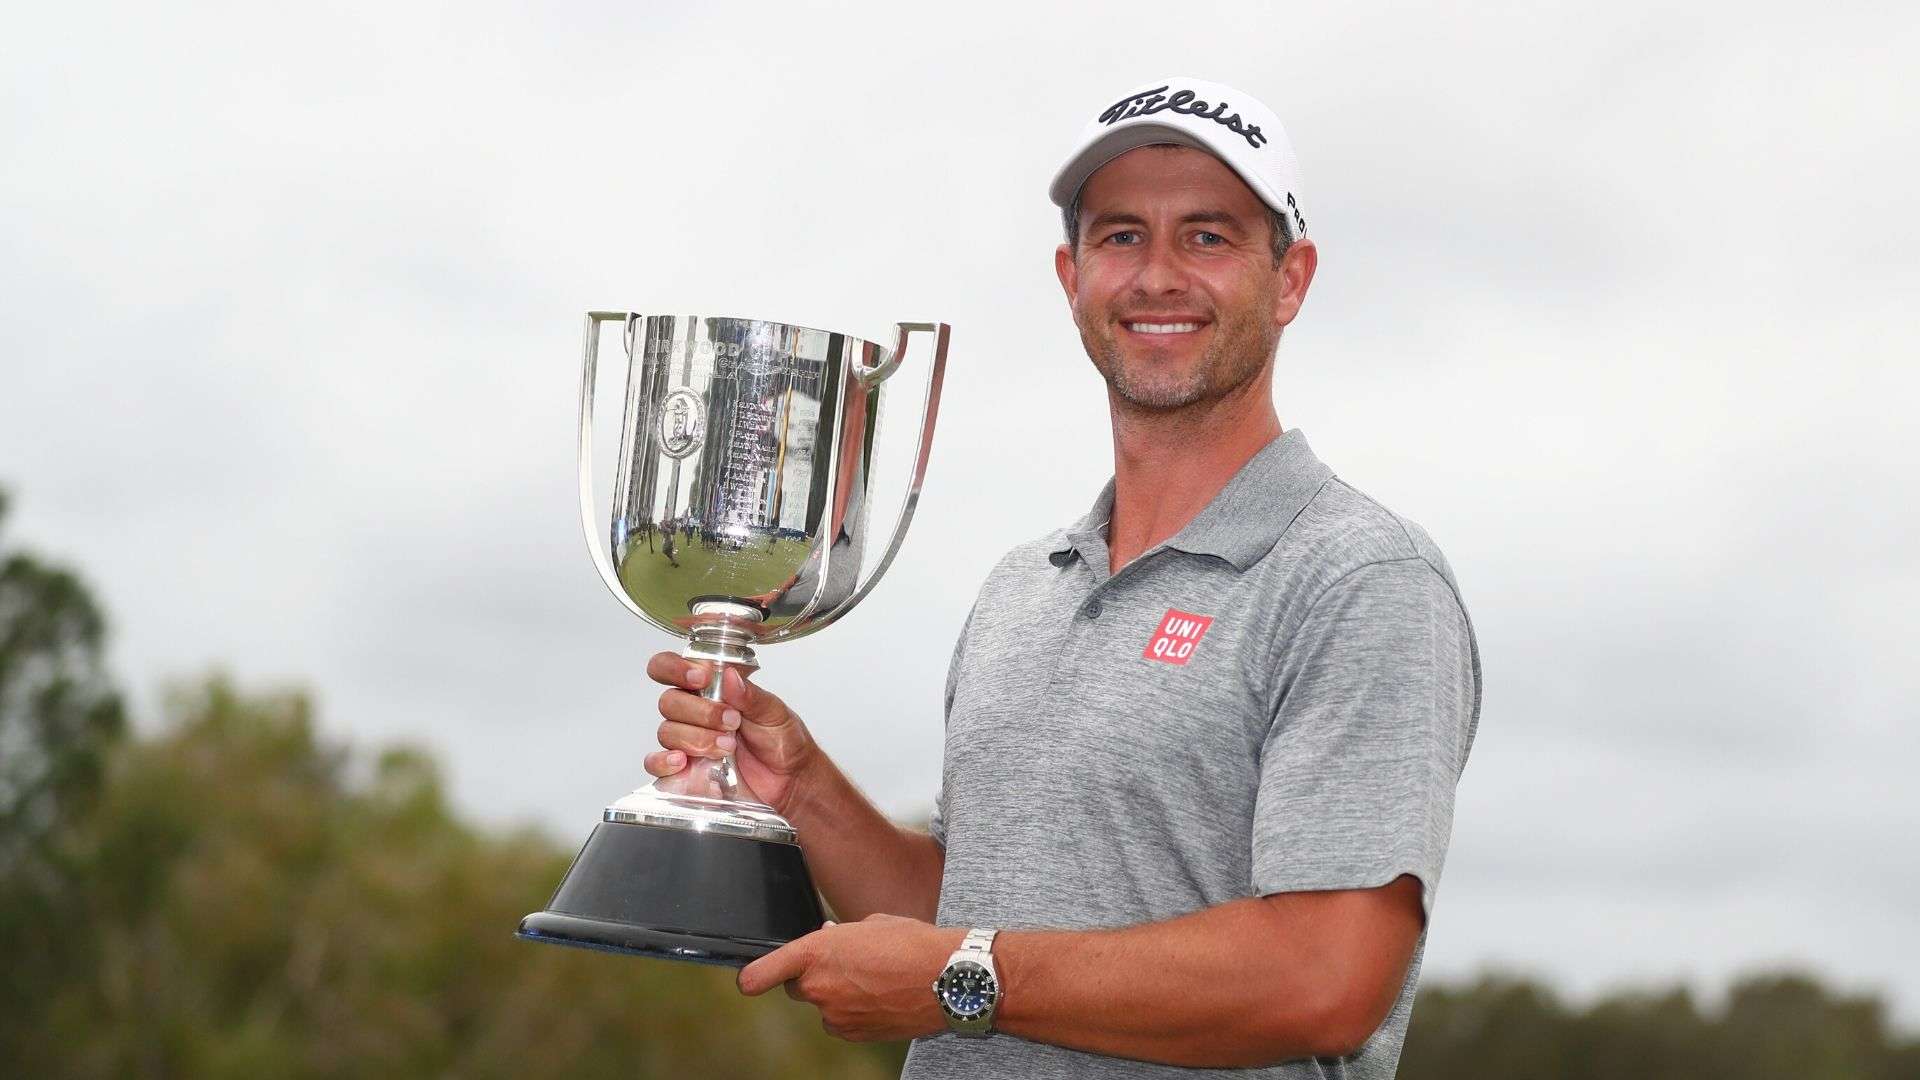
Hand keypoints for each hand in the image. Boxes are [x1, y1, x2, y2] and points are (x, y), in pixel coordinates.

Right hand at [643, 653, 818, 815]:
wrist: (790, 782)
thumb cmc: (783, 743)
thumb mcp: (775, 713)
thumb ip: (751, 696)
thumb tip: (730, 677)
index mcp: (711, 690)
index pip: (671, 668)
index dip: (675, 668)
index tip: (701, 678)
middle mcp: (693, 713)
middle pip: (669, 702)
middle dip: (700, 712)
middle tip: (731, 721)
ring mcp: (687, 741)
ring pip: (667, 731)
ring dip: (697, 738)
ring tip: (727, 746)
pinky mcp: (685, 770)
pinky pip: (656, 763)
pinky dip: (664, 761)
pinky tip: (683, 762)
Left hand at [738, 914, 962, 1040]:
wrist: (948, 979)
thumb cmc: (913, 944)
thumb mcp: (870, 924)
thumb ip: (838, 936)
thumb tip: (826, 942)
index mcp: (816, 953)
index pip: (764, 973)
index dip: (754, 977)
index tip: (748, 981)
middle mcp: (819, 987)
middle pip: (797, 988)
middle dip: (813, 977)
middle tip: (846, 964)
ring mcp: (836, 1015)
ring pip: (824, 1006)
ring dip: (838, 995)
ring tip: (875, 979)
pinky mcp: (854, 1034)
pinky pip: (843, 1021)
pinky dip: (856, 1012)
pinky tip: (882, 996)